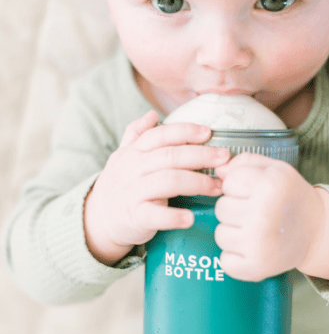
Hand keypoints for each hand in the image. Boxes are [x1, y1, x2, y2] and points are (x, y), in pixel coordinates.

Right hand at [84, 110, 229, 264]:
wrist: (99, 219)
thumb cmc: (120, 185)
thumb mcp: (122, 157)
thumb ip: (136, 135)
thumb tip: (152, 114)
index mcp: (134, 152)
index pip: (161, 135)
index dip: (185, 131)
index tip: (209, 132)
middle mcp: (134, 168)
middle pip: (170, 156)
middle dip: (201, 155)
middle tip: (225, 158)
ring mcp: (134, 193)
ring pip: (168, 182)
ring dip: (197, 184)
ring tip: (219, 188)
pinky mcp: (136, 217)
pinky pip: (156, 215)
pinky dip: (175, 217)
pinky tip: (191, 218)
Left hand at [214, 153, 324, 281]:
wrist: (317, 230)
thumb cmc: (291, 196)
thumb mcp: (275, 169)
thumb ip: (245, 162)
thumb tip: (218, 172)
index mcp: (270, 185)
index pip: (229, 182)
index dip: (239, 186)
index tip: (254, 192)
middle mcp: (264, 214)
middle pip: (221, 208)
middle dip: (235, 208)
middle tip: (257, 212)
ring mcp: (259, 244)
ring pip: (221, 234)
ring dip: (234, 232)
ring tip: (255, 230)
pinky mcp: (257, 267)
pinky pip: (226, 262)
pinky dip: (236, 257)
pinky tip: (252, 248)